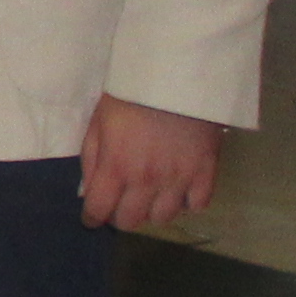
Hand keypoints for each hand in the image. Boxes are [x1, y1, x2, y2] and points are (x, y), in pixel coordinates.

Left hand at [79, 92, 221, 230]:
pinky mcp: (206, 172)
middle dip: (121, 217)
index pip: (100, 210)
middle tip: (121, 205)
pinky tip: (180, 192)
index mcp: (115, 167)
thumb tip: (89, 189)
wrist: (176, 76)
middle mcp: (146, 181)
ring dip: (153, 211)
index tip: (93, 217)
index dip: (93, 218)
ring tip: (150, 198)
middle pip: (132, 221)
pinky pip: (198, 204)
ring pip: (164, 218)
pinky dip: (187, 203)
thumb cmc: (130, 94)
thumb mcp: (98, 122)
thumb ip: (91, 158)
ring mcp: (178, 179)